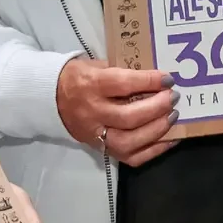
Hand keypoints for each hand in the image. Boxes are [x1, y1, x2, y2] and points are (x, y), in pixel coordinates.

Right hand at [56, 57, 179, 166]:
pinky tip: (169, 138)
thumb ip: (122, 71)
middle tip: (173, 98)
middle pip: (129, 116)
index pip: (123, 84)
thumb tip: (154, 78)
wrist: (50, 99)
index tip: (168, 79)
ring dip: (156, 130)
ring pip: (129, 141)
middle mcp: (93, 112)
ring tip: (172, 117)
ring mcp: (96, 134)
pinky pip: (130, 157)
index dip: (149, 81)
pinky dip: (153, 150)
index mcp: (90, 85)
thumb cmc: (78, 77)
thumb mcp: (96, 66)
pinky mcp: (101, 149)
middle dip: (157, 107)